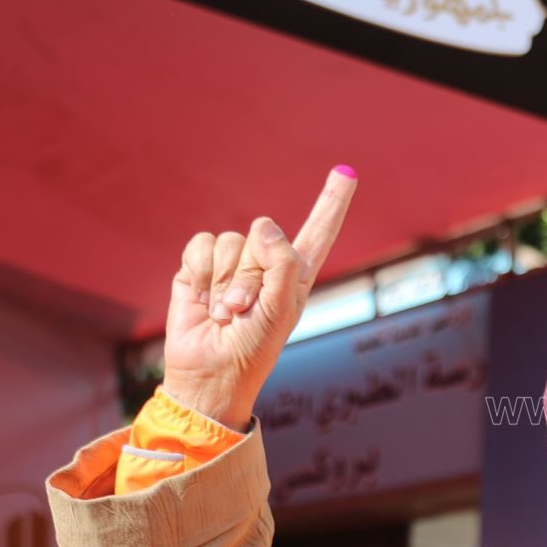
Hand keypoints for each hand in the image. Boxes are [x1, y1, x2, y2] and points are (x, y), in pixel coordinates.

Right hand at [162, 166, 357, 428]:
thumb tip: (263, 225)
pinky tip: (202, 299)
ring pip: (231, 241)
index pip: (318, 231)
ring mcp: (231, 266)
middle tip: (246, 311)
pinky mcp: (198, 268)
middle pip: (261, 238)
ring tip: (227, 313)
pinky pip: (201, 245)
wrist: (210, 372)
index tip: (347, 173)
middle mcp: (265, 265)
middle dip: (251, 276)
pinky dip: (201, 272)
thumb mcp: (280, 308)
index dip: (331, 202)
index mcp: (295, 275)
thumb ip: (281, 262)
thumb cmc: (253, 348)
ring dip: (226, 281)